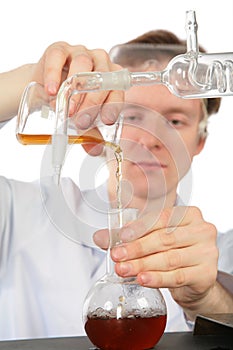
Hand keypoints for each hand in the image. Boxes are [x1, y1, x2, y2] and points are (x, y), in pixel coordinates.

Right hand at [32, 41, 123, 125]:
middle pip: (102, 77)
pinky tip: (51, 91)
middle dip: (92, 102)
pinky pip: (58, 57)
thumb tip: (96, 150)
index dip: (114, 104)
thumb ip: (90, 132)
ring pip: (83, 65)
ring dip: (75, 91)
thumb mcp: (82, 117)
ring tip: (67, 110)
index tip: (106, 121)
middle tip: (81, 122)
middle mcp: (100, 61)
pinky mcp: (59, 49)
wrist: (45, 88)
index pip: (118, 88)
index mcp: (111, 77)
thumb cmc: (70, 102)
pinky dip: (54, 74)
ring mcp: (80, 52)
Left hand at [94, 206, 217, 313]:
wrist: (195, 277)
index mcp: (189, 214)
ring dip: (143, 265)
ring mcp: (207, 252)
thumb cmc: (173, 251)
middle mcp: (202, 230)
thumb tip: (100, 237)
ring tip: (124, 269)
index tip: (121, 236)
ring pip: (169, 258)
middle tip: (117, 256)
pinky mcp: (207, 274)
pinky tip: (142, 279)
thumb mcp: (152, 239)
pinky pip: (178, 276)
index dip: (140, 227)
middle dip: (137, 248)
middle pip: (164, 239)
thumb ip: (127, 236)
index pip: (162, 217)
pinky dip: (157, 278)